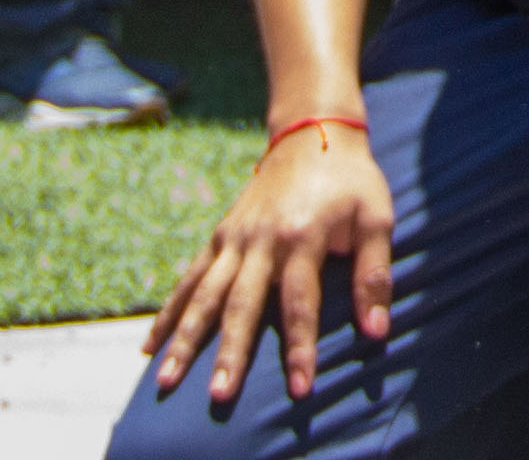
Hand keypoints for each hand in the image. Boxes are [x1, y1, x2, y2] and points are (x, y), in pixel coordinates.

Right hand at [143, 119, 394, 407]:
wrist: (313, 133)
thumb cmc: (352, 181)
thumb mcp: (377, 217)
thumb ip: (375, 273)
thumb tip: (376, 330)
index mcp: (303, 236)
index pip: (301, 302)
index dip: (301, 346)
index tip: (300, 388)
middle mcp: (262, 240)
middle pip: (242, 304)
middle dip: (231, 352)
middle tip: (219, 395)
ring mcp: (234, 238)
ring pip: (205, 295)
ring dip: (185, 339)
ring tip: (165, 379)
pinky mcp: (220, 237)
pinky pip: (189, 279)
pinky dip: (169, 312)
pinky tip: (151, 345)